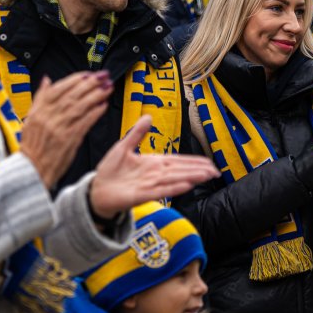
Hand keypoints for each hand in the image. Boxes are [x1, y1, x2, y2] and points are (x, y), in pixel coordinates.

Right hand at [19, 71, 112, 188]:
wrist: (32, 168)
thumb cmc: (32, 146)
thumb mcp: (30, 118)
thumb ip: (40, 98)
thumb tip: (46, 80)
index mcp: (39, 110)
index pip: (59, 88)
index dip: (75, 79)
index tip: (87, 74)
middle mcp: (49, 117)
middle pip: (72, 95)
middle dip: (90, 84)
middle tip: (102, 77)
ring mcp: (60, 127)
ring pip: (80, 106)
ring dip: (96, 95)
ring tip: (107, 88)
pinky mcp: (69, 139)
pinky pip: (85, 122)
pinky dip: (95, 113)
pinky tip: (103, 106)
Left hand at [88, 115, 219, 218]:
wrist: (96, 190)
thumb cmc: (109, 172)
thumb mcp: (123, 146)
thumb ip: (137, 133)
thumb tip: (148, 116)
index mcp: (152, 163)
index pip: (178, 161)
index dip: (194, 162)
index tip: (209, 163)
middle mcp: (153, 174)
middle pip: (180, 170)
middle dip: (198, 170)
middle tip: (215, 171)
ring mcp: (148, 185)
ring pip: (173, 180)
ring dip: (190, 178)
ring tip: (206, 176)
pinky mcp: (139, 195)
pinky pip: (159, 191)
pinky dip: (172, 188)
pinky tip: (185, 185)